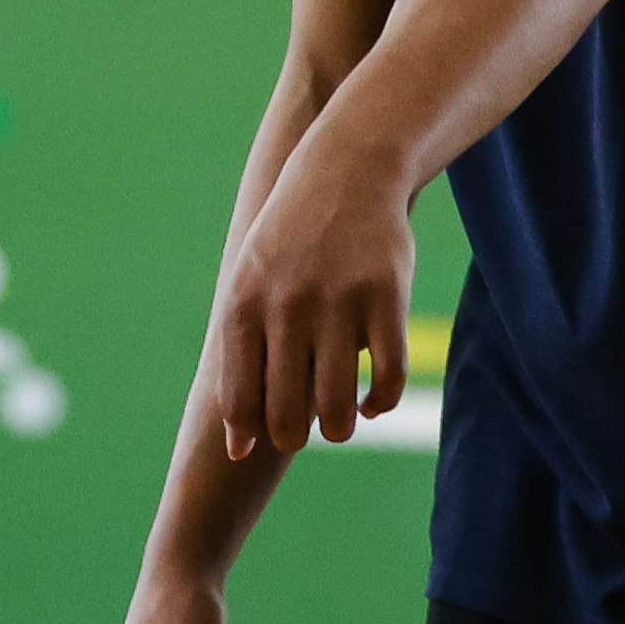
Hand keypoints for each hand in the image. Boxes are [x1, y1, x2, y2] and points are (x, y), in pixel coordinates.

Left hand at [211, 141, 415, 456]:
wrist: (346, 170)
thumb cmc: (289, 243)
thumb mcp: (248, 289)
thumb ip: (238, 365)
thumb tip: (236, 453)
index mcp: (243, 305)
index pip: (240, 403)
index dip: (255, 432)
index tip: (269, 428)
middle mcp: (287, 307)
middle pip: (288, 417)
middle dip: (297, 436)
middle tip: (307, 425)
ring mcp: (338, 303)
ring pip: (338, 409)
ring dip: (340, 427)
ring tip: (340, 415)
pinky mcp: (387, 299)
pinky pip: (388, 379)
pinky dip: (381, 403)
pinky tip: (373, 400)